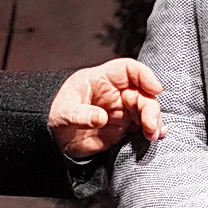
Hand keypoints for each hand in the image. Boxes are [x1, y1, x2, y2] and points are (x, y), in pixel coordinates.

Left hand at [48, 58, 163, 159]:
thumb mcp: (62, 113)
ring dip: (153, 120)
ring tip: (153, 134)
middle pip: (142, 92)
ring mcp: (120, 110)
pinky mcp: (122, 127)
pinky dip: (151, 129)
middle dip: (150, 107)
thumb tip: (100, 118)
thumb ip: (80, 114)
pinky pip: (142, 125)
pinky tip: (156, 136)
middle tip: (150, 125)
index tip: (155, 89)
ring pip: (146, 109)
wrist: (51, 137)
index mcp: (101, 80)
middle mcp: (115, 93)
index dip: (144, 76)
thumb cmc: (54, 115)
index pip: (128, 70)